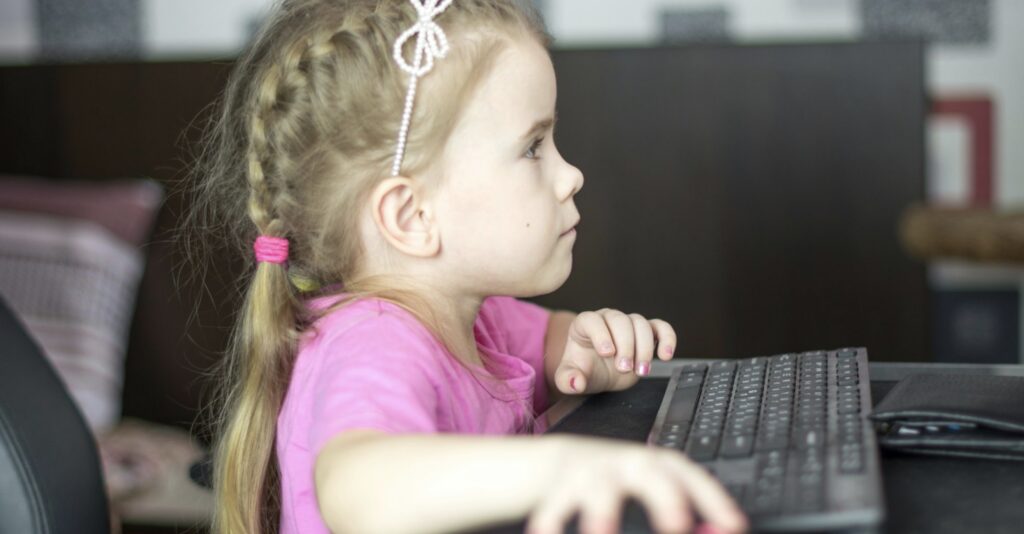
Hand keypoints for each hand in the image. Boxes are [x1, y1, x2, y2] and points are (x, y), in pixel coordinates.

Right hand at [528, 436, 747, 533]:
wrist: (565, 463)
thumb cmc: (625, 484)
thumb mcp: (656, 493)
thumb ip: (690, 513)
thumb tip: (725, 532)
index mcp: (659, 465)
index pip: (691, 476)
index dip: (713, 499)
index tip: (733, 525)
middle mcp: (629, 463)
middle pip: (650, 473)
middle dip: (664, 499)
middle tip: (677, 525)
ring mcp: (594, 471)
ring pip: (599, 488)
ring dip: (603, 514)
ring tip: (601, 533)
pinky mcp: (562, 484)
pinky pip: (555, 505)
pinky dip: (553, 521)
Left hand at [555, 308, 676, 393]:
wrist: (600, 373)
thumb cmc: (584, 370)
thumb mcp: (569, 377)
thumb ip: (567, 379)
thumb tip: (576, 382)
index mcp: (585, 325)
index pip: (592, 320)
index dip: (601, 334)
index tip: (607, 353)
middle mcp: (607, 319)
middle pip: (620, 321)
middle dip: (625, 345)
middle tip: (624, 369)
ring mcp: (628, 324)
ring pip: (641, 324)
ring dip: (644, 348)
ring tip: (641, 371)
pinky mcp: (647, 333)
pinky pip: (661, 327)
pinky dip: (667, 338)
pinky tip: (665, 355)